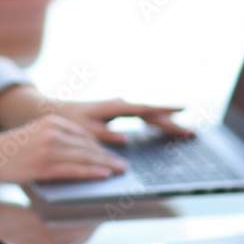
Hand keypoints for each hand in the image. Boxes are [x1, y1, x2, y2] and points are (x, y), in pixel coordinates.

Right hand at [0, 114, 127, 183]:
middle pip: (88, 144)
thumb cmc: (14, 149)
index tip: (115, 153)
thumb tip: (85, 151)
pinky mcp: (43, 165)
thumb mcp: (38, 133)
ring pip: (84, 156)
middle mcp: (52, 131)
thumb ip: (59, 137)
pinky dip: (91, 172)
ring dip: (105, 164)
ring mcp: (48, 148)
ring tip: (119, 171)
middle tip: (124, 164)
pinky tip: (103, 175)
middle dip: (108, 155)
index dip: (102, 145)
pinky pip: (74, 169)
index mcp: (53, 120)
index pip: (85, 133)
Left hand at [53, 98, 194, 144]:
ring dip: (164, 122)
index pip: (145, 109)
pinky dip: (153, 122)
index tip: (183, 109)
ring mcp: (119, 108)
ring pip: (147, 115)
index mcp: (114, 107)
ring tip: (183, 131)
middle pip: (151, 113)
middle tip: (190, 132)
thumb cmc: (68, 120)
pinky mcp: (116, 114)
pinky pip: (140, 117)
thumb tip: (126, 138)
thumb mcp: (84, 129)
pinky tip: (162, 126)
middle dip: (171, 122)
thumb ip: (104, 134)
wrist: (52, 110)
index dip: (165, 110)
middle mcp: (120, 105)